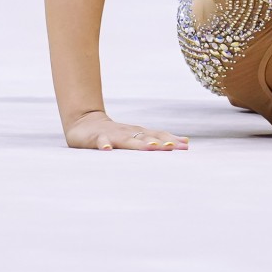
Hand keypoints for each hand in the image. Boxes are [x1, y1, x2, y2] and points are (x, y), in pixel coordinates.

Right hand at [64, 112, 189, 150]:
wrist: (85, 122)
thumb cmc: (116, 134)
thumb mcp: (137, 136)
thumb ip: (158, 140)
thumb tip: (186, 142)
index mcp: (139, 133)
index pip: (158, 135)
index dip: (171, 140)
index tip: (185, 146)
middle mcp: (128, 133)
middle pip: (146, 137)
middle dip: (159, 142)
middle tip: (172, 147)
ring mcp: (113, 135)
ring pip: (127, 139)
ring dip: (138, 143)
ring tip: (150, 147)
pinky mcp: (96, 138)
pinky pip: (100, 141)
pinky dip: (104, 145)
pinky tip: (107, 150)